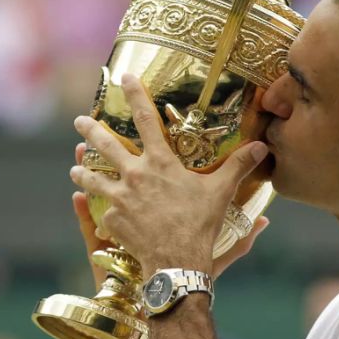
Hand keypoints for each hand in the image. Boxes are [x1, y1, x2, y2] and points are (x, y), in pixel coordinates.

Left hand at [70, 73, 268, 277]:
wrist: (177, 260)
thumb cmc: (200, 224)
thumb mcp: (221, 192)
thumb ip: (239, 166)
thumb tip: (262, 147)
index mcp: (160, 162)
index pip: (145, 119)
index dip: (136, 94)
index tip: (125, 77)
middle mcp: (135, 174)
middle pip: (105, 145)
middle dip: (90, 130)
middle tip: (79, 120)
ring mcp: (120, 198)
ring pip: (93, 177)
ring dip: (83, 170)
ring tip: (75, 167)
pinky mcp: (112, 220)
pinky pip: (105, 211)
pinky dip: (103, 210)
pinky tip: (100, 212)